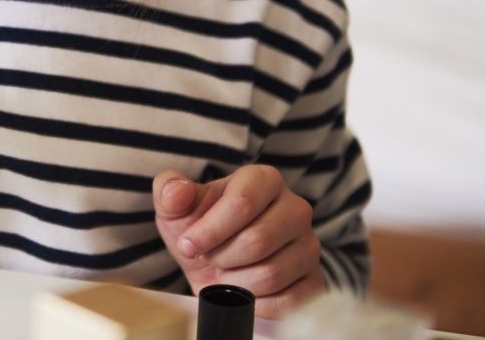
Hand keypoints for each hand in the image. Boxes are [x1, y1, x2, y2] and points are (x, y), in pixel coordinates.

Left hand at [152, 165, 323, 319]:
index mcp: (263, 180)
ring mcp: (309, 245)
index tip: (188, 244)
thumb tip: (177, 192)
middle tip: (210, 258)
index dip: (210, 230)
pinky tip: (243, 290)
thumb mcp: (176, 207)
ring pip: (272, 274)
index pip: (243, 202)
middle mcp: (295, 208)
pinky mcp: (314, 280)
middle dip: (222, 257)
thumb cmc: (198, 229)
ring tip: (226, 272)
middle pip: (258, 240)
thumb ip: (170, 191)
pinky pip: (288, 301)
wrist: (214, 263)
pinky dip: (256, 304)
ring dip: (236, 282)